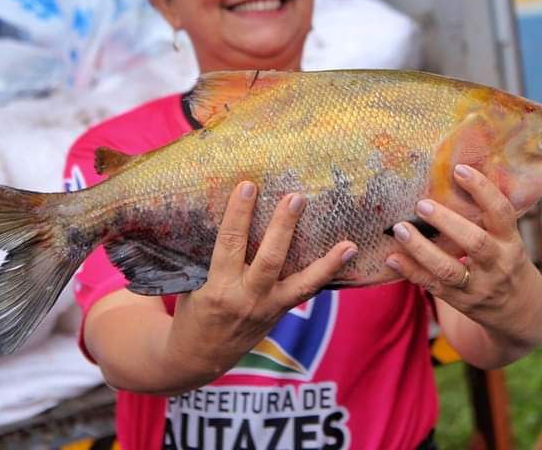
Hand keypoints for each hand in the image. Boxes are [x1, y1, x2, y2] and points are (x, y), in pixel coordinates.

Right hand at [166, 181, 357, 384]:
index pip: (229, 243)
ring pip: (302, 284)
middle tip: (296, 197)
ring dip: (326, 263)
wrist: (199, 356)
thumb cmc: (193, 311)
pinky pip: (307, 292)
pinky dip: (326, 273)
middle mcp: (245, 298)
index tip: (248, 185)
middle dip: (283, 228)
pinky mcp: (280, 313)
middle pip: (270, 259)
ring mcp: (267, 308)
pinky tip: (346, 255)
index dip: (238, 213)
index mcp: (217, 287)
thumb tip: (233, 211)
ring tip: (348, 244)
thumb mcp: (194, 283)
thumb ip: (216, 256)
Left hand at [384, 164, 541, 345]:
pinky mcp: (460, 301)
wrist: (519, 311)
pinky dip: (411, 272)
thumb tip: (455, 176)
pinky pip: (433, 286)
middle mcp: (497, 264)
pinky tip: (392, 258)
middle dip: (448, 222)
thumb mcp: (509, 240)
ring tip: (400, 229)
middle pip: (475, 243)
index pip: (501, 213)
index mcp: (511, 242)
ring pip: (449, 269)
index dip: (483, 190)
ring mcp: (478, 286)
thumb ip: (489, 218)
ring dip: (421, 249)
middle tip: (422, 204)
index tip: (459, 170)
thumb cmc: (507, 262)